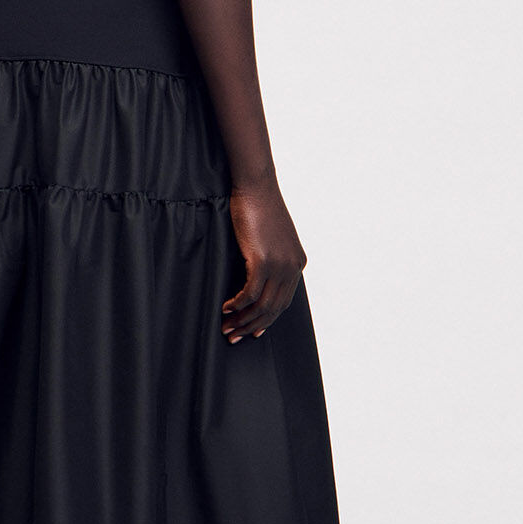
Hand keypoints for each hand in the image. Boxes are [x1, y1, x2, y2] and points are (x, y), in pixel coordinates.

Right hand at [222, 178, 305, 342]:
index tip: (251, 331)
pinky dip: (237, 304)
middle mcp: (293, 267)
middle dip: (252, 326)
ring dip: (242, 320)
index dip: (266, 320)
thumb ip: (270, 257)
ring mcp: (280, 265)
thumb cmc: (258, 208)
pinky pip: (250, 293)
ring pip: (262, 305)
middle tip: (232, 335)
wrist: (257, 187)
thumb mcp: (271, 237)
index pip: (283, 302)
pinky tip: (225, 308)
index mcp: (297, 263)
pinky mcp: (263, 260)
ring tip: (226, 327)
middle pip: (273, 308)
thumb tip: (256, 276)